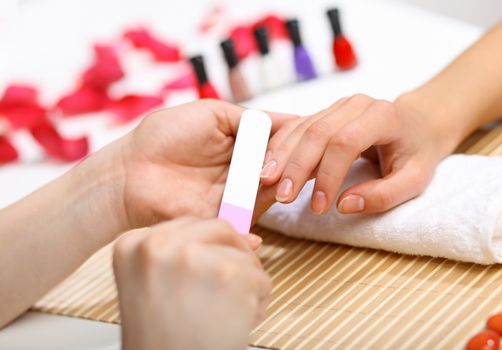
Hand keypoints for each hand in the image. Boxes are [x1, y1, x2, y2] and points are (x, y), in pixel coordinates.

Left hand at [77, 99, 294, 239]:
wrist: (129, 171)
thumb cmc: (164, 136)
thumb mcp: (211, 114)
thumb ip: (249, 118)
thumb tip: (291, 119)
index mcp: (241, 145)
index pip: (277, 144)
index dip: (292, 142)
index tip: (307, 135)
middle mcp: (241, 171)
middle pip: (278, 170)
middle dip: (288, 165)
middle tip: (293, 158)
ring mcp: (232, 197)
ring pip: (267, 195)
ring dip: (276, 188)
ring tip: (279, 178)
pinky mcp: (220, 219)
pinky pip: (244, 224)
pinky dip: (254, 226)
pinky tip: (268, 206)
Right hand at [113, 218, 271, 349]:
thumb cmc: (162, 342)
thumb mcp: (151, 285)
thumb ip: (180, 254)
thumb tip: (244, 235)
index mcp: (132, 245)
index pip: (188, 225)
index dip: (208, 249)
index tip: (208, 272)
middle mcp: (158, 245)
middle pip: (220, 229)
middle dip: (234, 256)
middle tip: (228, 288)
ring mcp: (193, 257)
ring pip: (244, 254)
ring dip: (246, 282)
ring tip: (228, 313)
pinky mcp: (228, 275)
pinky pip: (260, 278)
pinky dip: (258, 302)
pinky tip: (238, 321)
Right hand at [257, 94, 460, 214]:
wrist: (418, 123)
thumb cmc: (417, 153)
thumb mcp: (414, 181)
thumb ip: (383, 195)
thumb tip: (344, 205)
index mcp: (383, 116)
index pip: (346, 142)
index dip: (328, 175)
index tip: (318, 206)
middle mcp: (356, 104)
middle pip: (317, 132)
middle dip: (296, 166)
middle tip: (282, 195)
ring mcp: (338, 106)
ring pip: (302, 128)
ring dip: (282, 156)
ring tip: (265, 181)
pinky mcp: (325, 113)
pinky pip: (297, 127)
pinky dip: (280, 147)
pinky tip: (269, 166)